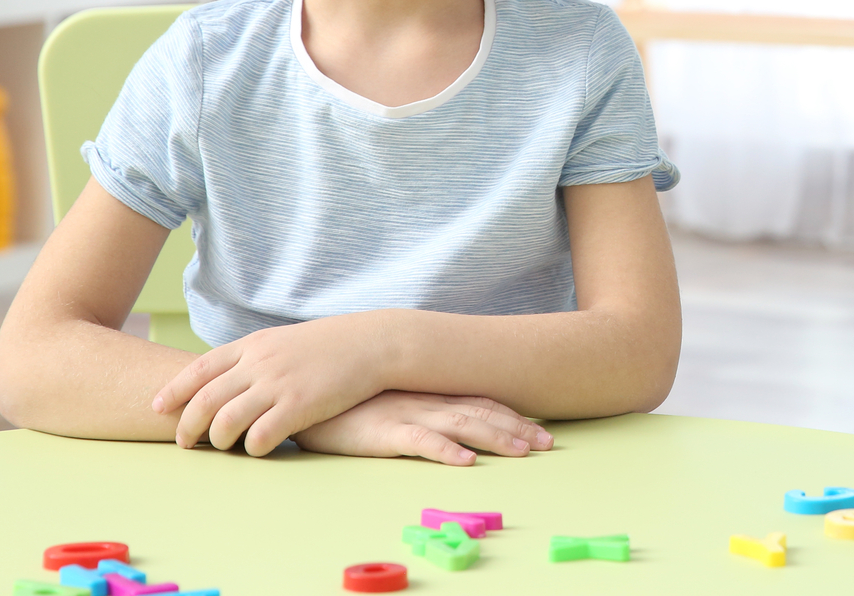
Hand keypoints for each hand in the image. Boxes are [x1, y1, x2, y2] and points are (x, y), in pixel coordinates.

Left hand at [151, 311, 394, 455]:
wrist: (372, 343)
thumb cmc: (330, 345)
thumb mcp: (284, 340)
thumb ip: (254, 357)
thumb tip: (226, 380)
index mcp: (253, 345)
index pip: (200, 368)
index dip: (174, 389)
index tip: (157, 407)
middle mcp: (260, 364)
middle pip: (205, 400)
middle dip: (187, 426)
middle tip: (183, 443)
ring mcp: (278, 385)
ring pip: (226, 421)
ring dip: (218, 440)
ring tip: (223, 447)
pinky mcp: (299, 406)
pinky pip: (260, 437)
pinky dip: (252, 449)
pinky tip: (257, 450)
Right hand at [292, 390, 554, 464]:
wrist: (306, 391)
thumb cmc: (349, 399)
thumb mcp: (392, 397)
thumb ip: (421, 403)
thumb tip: (451, 416)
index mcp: (429, 392)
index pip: (480, 401)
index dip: (512, 416)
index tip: (541, 431)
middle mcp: (424, 400)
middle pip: (480, 413)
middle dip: (516, 429)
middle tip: (547, 444)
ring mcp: (405, 413)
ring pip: (459, 426)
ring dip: (494, 438)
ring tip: (521, 452)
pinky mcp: (381, 431)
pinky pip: (418, 441)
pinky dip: (444, 451)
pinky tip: (465, 461)